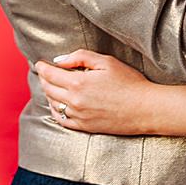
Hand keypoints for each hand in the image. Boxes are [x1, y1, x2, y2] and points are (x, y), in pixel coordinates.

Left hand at [34, 50, 154, 135]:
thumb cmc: (129, 82)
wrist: (145, 109)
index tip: (40, 63)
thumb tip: (59, 60)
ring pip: (53, 104)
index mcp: (78, 83)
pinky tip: (58, 105)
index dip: (42, 67)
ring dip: (49, 94)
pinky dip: (56, 111)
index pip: (50, 74)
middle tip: (45, 72)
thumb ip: (80, 57)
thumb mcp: (106, 62)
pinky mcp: (85, 127)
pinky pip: (62, 120)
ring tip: (52, 86)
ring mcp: (79, 116)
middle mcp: (75, 101)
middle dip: (44, 79)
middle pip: (49, 89)